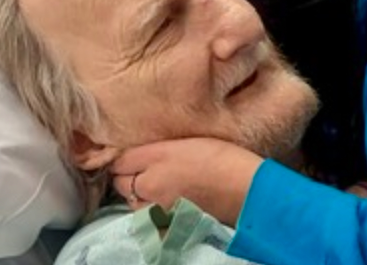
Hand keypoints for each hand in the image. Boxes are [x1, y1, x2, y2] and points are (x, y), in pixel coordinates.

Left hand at [111, 138, 263, 225]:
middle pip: (121, 183)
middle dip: (129, 177)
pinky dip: (151, 212)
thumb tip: (135, 154)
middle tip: (149, 171)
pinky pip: (147, 218)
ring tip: (161, 188)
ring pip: (133, 202)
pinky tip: (168, 204)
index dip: (126, 158)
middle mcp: (150, 184)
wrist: (247, 189)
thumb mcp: (189, 141)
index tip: (135, 156)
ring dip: (139, 196)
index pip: (120, 160)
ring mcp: (158, 207)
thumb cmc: (226, 158)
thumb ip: (159, 147)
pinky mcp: (167, 224)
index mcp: (156, 157)